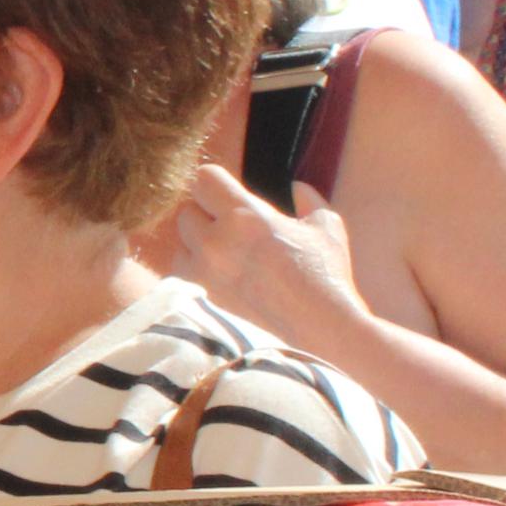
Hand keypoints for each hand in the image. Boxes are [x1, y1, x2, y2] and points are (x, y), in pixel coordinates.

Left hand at [169, 160, 367, 342]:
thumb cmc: (325, 274)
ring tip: (225, 252)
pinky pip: (181, 272)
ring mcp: (204, 271)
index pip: (203, 179)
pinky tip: (219, 273)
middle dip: (205, 214)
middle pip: (186, 211)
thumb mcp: (326, 226)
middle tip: (230, 226)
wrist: (319, 326)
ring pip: (180, 242)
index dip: (215, 183)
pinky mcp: (201, 296)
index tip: (229, 194)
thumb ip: (308, 200)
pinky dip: (193, 269)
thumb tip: (296, 187)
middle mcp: (216, 241)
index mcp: (244, 216)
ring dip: (196, 242)